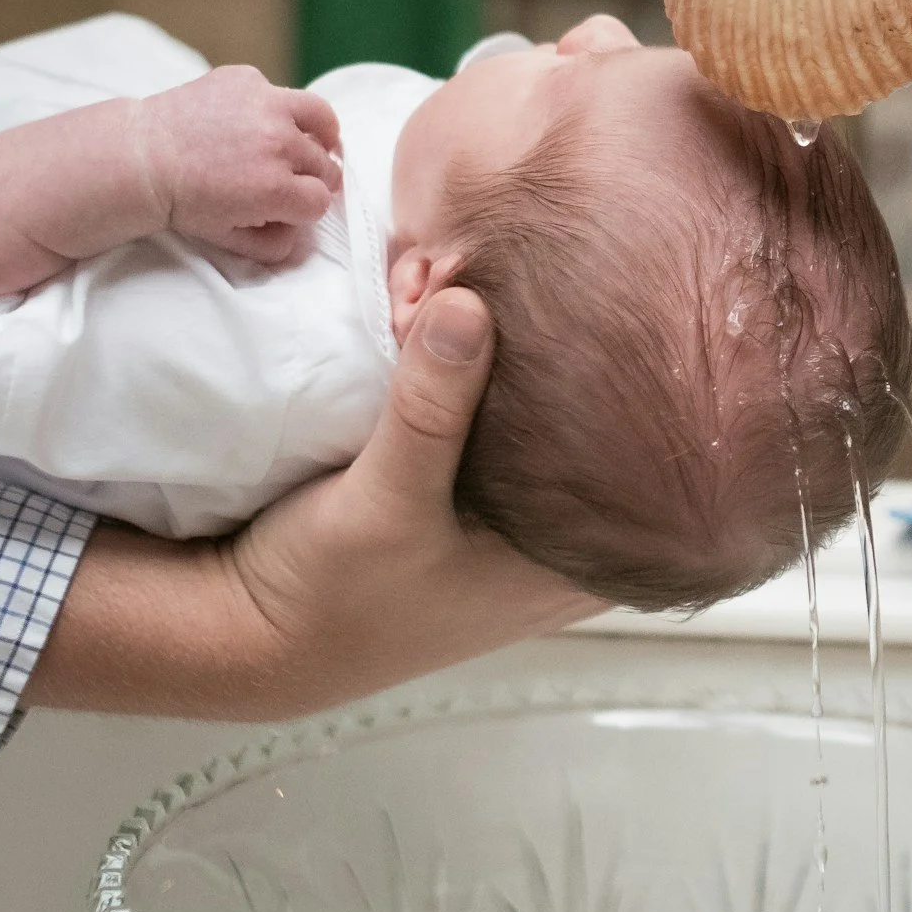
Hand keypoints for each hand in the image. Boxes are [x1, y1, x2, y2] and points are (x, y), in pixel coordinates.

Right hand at [26, 289, 602, 718]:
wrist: (251, 630)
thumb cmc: (334, 594)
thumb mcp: (387, 500)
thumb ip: (432, 408)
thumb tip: (470, 303)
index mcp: (576, 565)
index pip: (657, 472)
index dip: (660, 399)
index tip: (646, 318)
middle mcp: (561, 542)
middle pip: (609, 436)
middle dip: (594, 363)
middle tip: (589, 281)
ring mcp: (516, 519)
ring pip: (551, 422)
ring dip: (532, 363)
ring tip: (532, 285)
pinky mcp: (468, 493)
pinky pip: (500, 419)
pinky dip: (488, 375)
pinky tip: (479, 316)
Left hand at [135, 66, 342, 264]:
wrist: (142, 157)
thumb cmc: (182, 201)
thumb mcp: (228, 238)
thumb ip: (273, 245)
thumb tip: (299, 234)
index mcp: (275, 189)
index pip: (321, 201)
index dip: (308, 208)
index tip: (294, 206)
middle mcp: (278, 143)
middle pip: (325, 165)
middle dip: (312, 177)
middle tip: (295, 180)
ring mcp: (265, 105)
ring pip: (322, 118)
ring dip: (320, 135)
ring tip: (311, 141)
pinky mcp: (248, 79)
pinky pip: (280, 93)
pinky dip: (275, 108)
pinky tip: (256, 121)